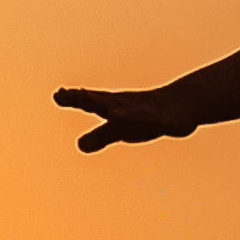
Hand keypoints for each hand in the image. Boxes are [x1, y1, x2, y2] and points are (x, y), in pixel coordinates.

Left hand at [54, 82, 188, 153]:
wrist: (181, 106)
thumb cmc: (146, 117)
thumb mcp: (120, 130)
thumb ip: (99, 137)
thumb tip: (80, 145)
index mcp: (113, 108)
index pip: (89, 102)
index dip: (73, 99)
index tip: (57, 94)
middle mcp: (124, 106)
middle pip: (100, 102)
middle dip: (83, 99)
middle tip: (63, 94)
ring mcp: (141, 110)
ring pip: (120, 107)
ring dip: (102, 104)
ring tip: (86, 99)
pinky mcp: (158, 118)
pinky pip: (144, 117)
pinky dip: (130, 115)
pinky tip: (118, 114)